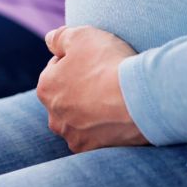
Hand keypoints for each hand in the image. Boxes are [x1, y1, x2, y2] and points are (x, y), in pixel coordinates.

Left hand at [37, 25, 145, 152]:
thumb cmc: (109, 64)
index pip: (58, 69)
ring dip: (92, 110)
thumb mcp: (81, 36)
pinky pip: (98, 136)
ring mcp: (74, 137)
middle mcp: (54, 117)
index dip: (78, 60)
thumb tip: (49, 40)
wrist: (140, 98)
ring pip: (80, 119)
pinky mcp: (94, 150)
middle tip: (106, 78)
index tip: (97, 60)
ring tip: (115, 98)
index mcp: (46, 89)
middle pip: (67, 96)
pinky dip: (106, 127)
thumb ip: (59, 37)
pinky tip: (120, 116)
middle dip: (81, 87)